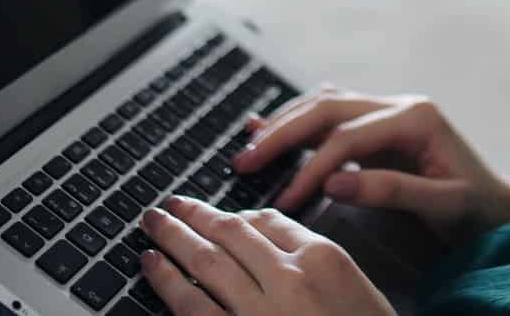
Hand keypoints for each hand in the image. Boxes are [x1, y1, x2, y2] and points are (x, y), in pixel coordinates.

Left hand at [139, 196, 391, 315]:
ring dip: (173, 237)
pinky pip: (192, 307)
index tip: (215, 213)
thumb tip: (275, 251)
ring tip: (151, 223)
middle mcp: (290, 278)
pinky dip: (167, 282)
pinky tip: (151, 265)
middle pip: (232, 233)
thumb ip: (318, 267)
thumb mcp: (357, 293)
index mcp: (324, 258)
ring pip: (206, 261)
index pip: (269, 222)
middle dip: (196, 215)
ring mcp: (260, 311)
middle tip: (169, 204)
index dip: (234, 215)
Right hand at [232, 85, 509, 246]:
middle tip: (244, 162)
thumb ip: (390, 190)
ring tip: (248, 146)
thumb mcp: (442, 204)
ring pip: (325, 105)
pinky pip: (332, 117)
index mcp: (416, 117)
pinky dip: (299, 122)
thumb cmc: (477, 208)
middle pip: (328, 109)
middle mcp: (399, 105)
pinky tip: (269, 126)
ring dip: (284, 123)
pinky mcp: (379, 128)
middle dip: (282, 134)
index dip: (311, 168)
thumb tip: (334, 182)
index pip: (347, 137)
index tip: (283, 200)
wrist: (500, 206)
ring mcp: (388, 112)